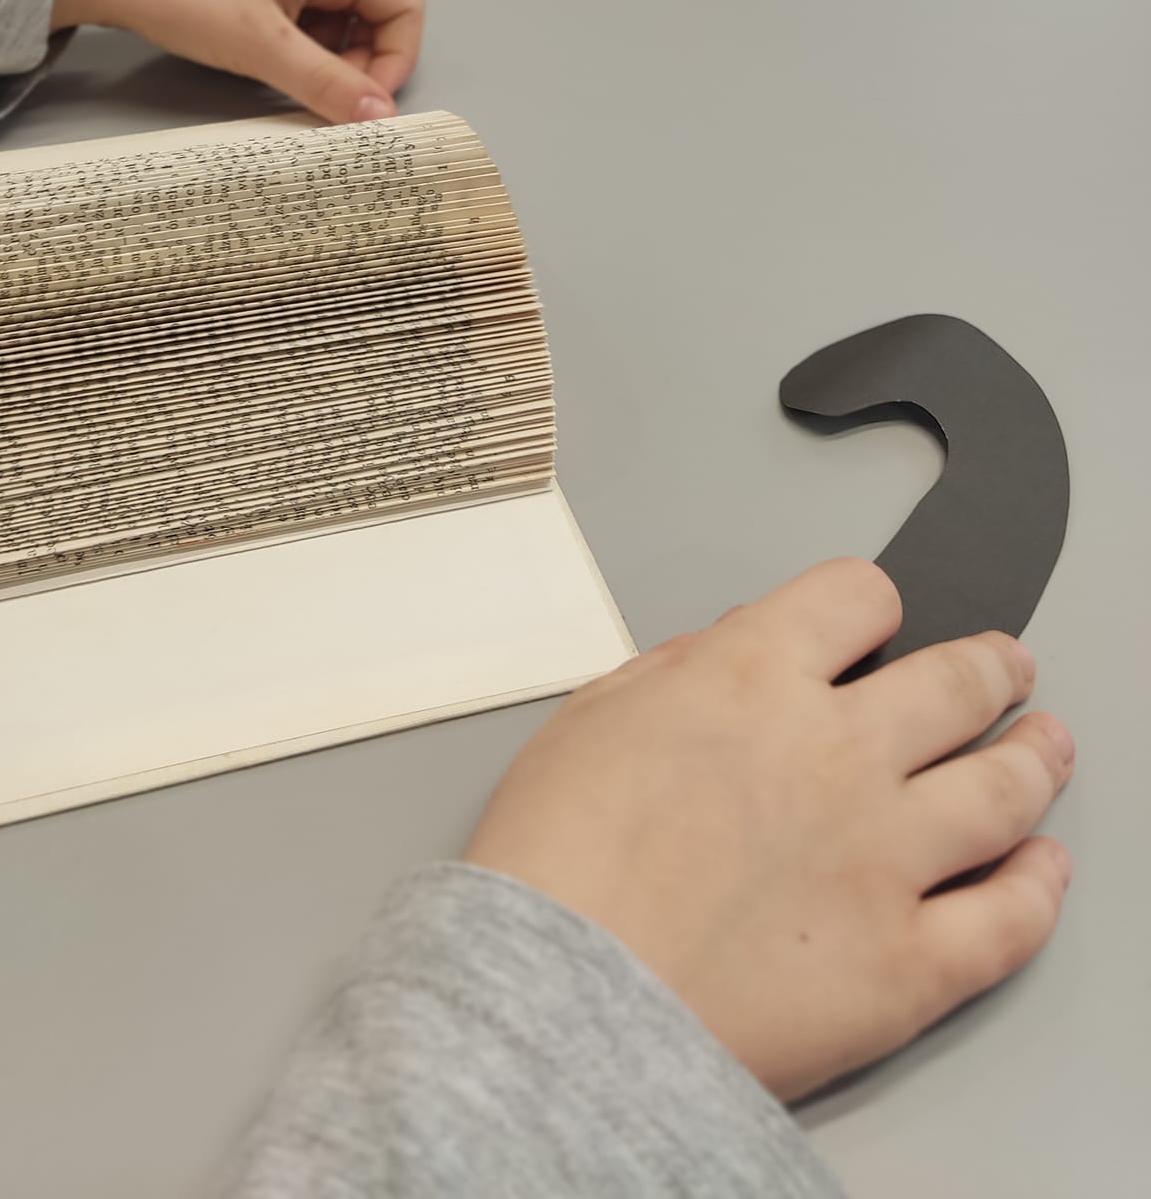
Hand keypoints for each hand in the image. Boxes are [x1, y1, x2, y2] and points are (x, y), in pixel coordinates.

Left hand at [51, 0, 425, 123]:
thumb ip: (325, 82)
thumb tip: (379, 116)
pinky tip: (261, 65)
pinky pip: (302, 24)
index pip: (403, 3)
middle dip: (360, 65)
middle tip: (321, 98)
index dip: (397, 56)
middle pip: (374, 16)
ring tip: (281, 80)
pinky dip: (295, 52)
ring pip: (337, 25)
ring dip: (324, 62)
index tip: (366, 101)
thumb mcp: (260, 45)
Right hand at [465, 558, 1073, 1101]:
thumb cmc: (553, 865)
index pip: (855, 597)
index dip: (871, 604)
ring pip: (1005, 788)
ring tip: (1046, 746)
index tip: (878, 620)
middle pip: (956, 682)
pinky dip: (1038, 888)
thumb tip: (723, 653)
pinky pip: (1008, 919)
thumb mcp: (587, 721)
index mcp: (753, 679)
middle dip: (988, 665)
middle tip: (1003, 666)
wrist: (557, 1002)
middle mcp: (837, 752)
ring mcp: (885, 857)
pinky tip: (1044, 870)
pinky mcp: (907, 964)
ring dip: (1036, 757)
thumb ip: (670, 673)